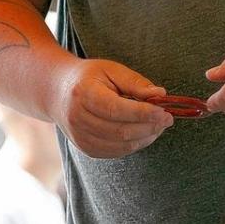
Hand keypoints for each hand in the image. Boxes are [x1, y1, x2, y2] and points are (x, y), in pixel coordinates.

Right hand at [50, 58, 173, 157]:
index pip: (116, 109)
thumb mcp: (111, 70)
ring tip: (157, 126)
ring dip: (145, 138)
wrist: (57, 93)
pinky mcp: (85, 149)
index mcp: (83, 94)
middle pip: (120, 131)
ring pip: (121, 145)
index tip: (164, 111)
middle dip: (149, 127)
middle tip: (167, 119)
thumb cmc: (88, 78)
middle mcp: (77, 119)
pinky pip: (116, 152)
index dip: (143, 113)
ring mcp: (79, 137)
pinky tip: (143, 134)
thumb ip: (136, 83)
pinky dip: (134, 145)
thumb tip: (160, 95)